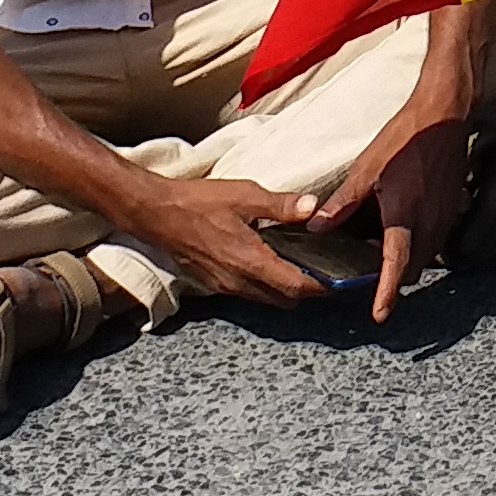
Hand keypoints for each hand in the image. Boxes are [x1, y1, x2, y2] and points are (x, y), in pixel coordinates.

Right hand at [115, 168, 326, 308]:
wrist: (156, 214)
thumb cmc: (199, 203)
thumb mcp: (245, 196)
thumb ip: (281, 205)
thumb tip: (313, 208)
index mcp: (252, 262)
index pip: (296, 287)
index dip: (321, 286)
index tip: (339, 279)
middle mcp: (240, 282)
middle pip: (284, 300)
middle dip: (306, 290)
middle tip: (323, 270)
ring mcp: (225, 286)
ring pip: (265, 299)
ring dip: (285, 290)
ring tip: (299, 266)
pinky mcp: (213, 283)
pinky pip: (247, 293)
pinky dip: (264, 285)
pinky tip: (267, 263)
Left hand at [305, 105, 476, 322]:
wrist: (445, 113)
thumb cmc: (404, 138)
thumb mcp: (366, 169)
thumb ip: (342, 203)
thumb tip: (317, 226)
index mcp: (404, 217)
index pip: (395, 268)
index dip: (386, 294)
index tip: (379, 315)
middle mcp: (429, 222)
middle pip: (413, 267)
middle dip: (396, 278)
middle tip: (373, 275)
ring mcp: (445, 215)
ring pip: (427, 254)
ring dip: (409, 260)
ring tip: (387, 251)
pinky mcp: (454, 205)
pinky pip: (437, 237)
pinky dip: (421, 242)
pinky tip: (407, 227)